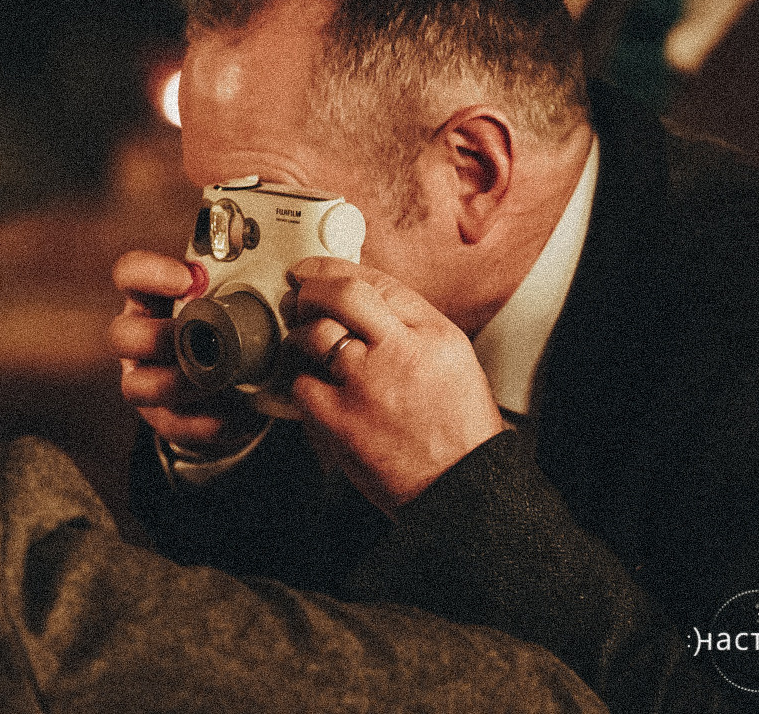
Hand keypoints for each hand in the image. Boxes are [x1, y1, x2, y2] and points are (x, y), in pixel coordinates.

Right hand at [108, 250, 262, 454]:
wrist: (237, 388)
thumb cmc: (232, 331)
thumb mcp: (234, 302)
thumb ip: (244, 285)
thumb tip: (292, 264)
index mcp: (154, 298)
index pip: (130, 274)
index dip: (150, 273)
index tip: (189, 279)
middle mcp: (140, 337)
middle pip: (122, 334)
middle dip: (159, 337)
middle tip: (200, 336)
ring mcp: (145, 380)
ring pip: (136, 386)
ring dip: (177, 384)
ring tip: (218, 381)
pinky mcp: (163, 418)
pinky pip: (173, 424)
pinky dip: (205, 421)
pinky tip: (234, 414)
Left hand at [285, 257, 502, 514]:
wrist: (460, 488)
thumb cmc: (459, 431)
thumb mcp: (453, 360)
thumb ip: (411, 327)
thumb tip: (365, 304)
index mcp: (433, 334)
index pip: (379, 282)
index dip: (338, 270)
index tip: (318, 271)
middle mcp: (400, 351)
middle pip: (343, 294)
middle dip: (312, 286)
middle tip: (299, 292)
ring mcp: (367, 385)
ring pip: (315, 334)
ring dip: (299, 332)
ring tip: (300, 339)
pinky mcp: (340, 419)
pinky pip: (302, 383)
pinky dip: (301, 380)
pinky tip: (311, 384)